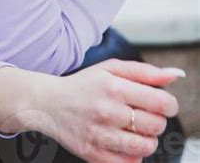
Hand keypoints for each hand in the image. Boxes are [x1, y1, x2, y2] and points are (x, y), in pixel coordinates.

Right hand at [17, 58, 179, 162]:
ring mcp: (101, 135)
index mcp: (114, 86)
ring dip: (146, 138)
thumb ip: (144, 71)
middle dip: (156, 120)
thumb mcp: (110, 68)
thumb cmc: (84, 85)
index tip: (163, 104)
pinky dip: (133, 154)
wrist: (49, 104)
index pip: (160, 102)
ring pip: (146, 146)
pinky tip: (123, 141)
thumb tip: (174, 75)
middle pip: (156, 125)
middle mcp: (108, 111)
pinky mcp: (95, 155)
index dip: (169, 105)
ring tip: (133, 129)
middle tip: (142, 114)